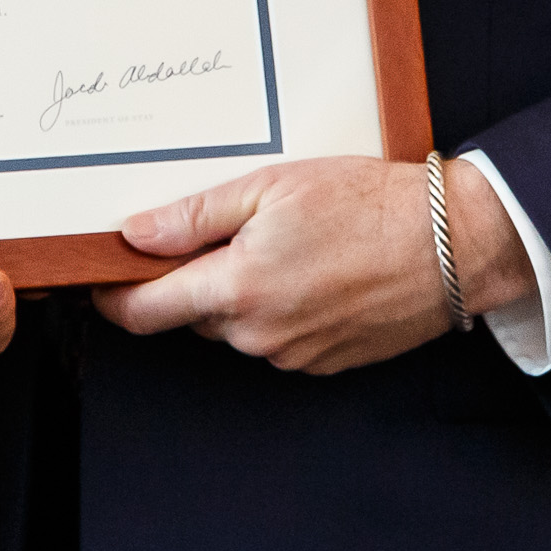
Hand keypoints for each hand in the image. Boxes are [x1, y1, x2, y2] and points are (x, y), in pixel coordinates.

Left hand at [92, 153, 531, 375]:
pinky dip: (280, 309)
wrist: (451, 244)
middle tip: (224, 231)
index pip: (144, 311)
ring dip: (240, 293)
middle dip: (192, 279)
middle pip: (191, 314)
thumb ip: (193, 217)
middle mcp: (259, 335)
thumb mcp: (268, 188)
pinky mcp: (325, 363)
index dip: (113, 295)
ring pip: (236, 327)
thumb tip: (132, 235)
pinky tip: (312, 270)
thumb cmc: (366, 204)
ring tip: (284, 243)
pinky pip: (277, 339)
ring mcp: (294, 355)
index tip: (100, 277)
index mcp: (236, 289)